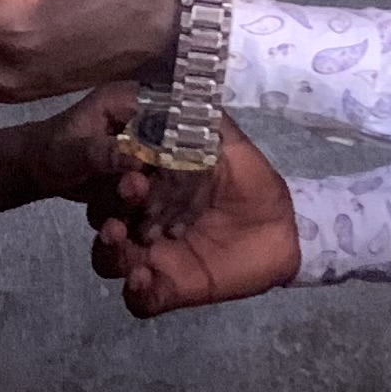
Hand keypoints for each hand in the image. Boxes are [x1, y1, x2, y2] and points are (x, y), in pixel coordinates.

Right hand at [93, 123, 298, 317]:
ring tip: (121, 242)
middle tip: (120, 210)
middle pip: (103, 222)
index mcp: (154, 189)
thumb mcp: (229, 145)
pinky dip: (135, 291)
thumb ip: (201, 122)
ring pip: (109, 261)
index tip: (127, 169)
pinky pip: (139, 300)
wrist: (287, 230)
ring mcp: (156, 258)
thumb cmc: (255, 185)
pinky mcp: (170, 289)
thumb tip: (175, 92)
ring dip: (108, 252)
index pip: (114, 183)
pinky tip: (144, 278)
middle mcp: (146, 222)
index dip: (112, 176)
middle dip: (103, 214)